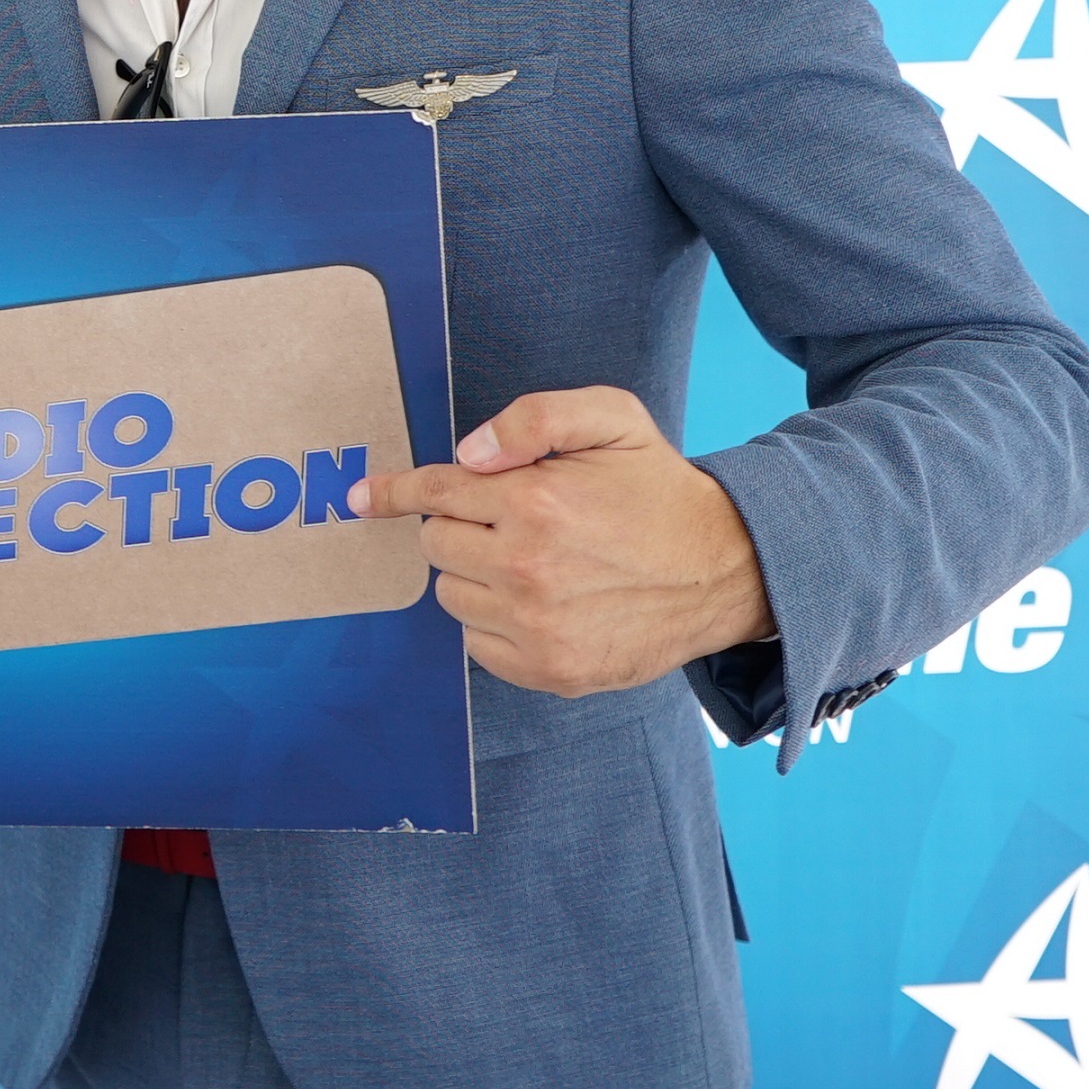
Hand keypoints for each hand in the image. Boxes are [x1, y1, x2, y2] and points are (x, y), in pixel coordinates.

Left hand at [350, 387, 776, 696]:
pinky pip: (476, 646)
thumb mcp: (612, 419)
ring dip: (473, 576)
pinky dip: (492, 623)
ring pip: (450, 597)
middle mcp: (528, 568)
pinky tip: (536, 603)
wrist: (725, 570)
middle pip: (436, 545)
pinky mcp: (550, 671)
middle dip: (459, 526)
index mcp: (536, 501)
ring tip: (530, 561)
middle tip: (510, 520)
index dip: (395, 491)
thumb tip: (468, 452)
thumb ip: (534, 418)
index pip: (436, 493)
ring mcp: (536, 628)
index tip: (363, 497)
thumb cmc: (659, 490)